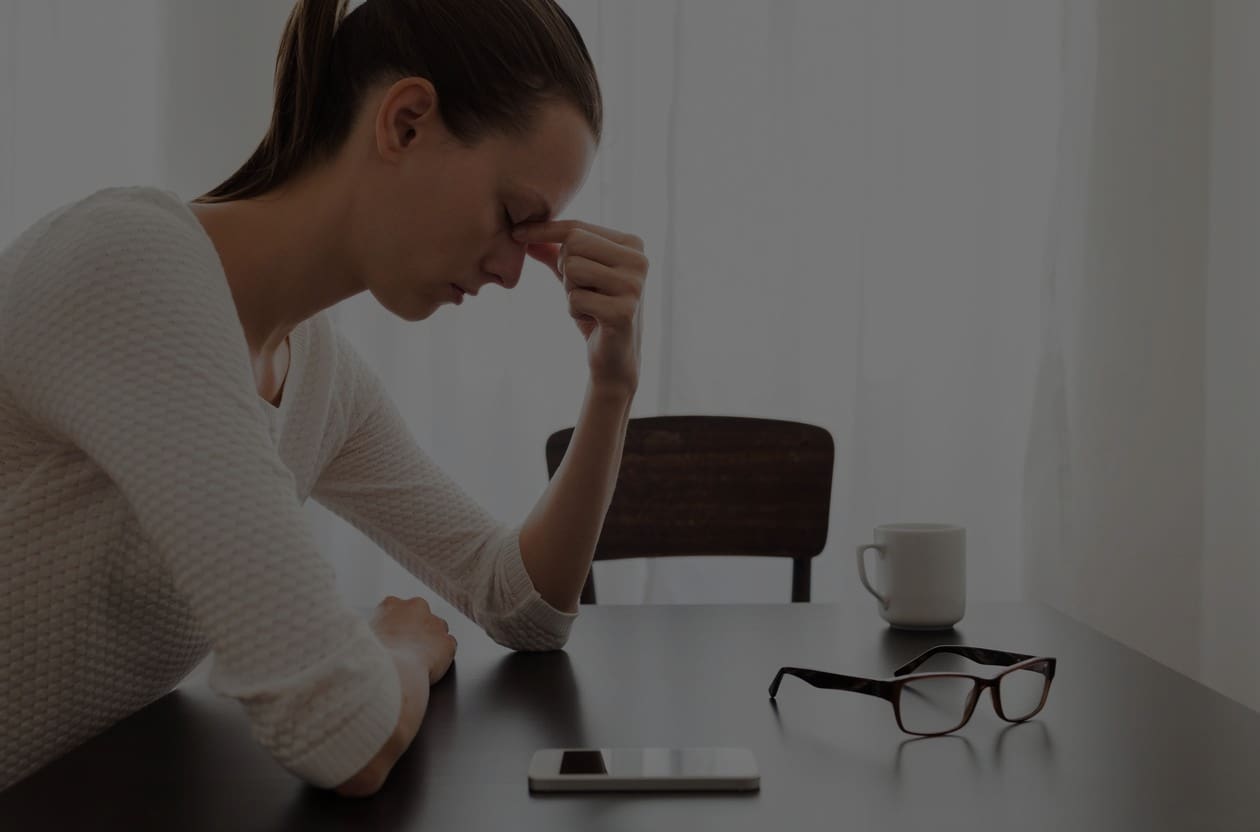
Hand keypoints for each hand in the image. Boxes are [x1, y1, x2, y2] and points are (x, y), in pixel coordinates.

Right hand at [368, 595, 455, 685]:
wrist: (390, 672)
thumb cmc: (372, 658)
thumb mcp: (363, 637)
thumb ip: (372, 631)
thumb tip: (371, 639)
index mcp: (391, 605)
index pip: (398, 609)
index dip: (397, 626)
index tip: (395, 637)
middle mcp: (416, 607)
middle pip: (421, 615)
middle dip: (417, 629)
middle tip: (407, 649)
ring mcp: (435, 623)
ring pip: (438, 630)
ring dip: (431, 642)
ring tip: (419, 661)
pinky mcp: (448, 642)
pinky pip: (448, 648)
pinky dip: (442, 657)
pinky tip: (431, 667)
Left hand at [513, 220, 647, 395]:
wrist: (614, 359)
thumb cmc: (595, 312)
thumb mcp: (575, 277)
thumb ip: (554, 252)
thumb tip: (521, 231)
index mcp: (632, 244)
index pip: (578, 227)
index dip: (544, 230)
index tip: (516, 233)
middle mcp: (638, 260)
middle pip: (573, 244)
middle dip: (565, 270)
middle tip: (582, 291)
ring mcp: (634, 285)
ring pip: (572, 269)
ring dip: (570, 292)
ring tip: (590, 305)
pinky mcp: (623, 311)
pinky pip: (574, 298)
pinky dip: (575, 312)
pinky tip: (594, 321)